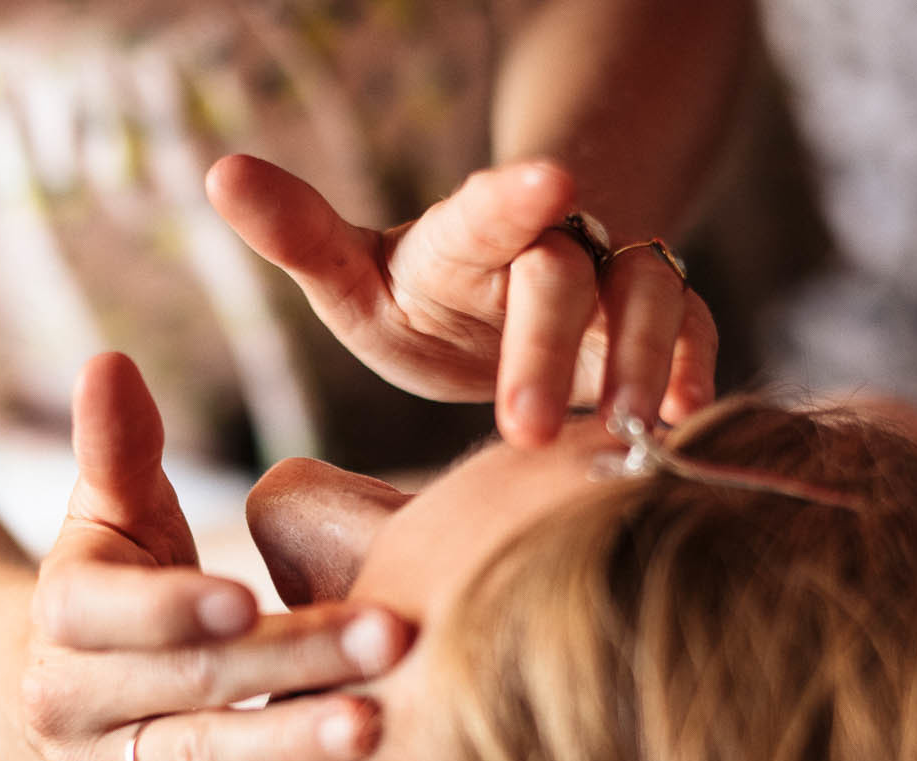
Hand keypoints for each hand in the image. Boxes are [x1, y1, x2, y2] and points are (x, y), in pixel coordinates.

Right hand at [20, 353, 409, 760]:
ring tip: (371, 730)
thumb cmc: (112, 584)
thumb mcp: (107, 515)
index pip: (111, 610)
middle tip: (391, 640)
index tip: (250, 593)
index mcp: (59, 612)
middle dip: (289, 664)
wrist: (43, 702)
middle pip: (186, 682)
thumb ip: (117, 448)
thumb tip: (110, 360)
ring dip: (285, 749)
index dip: (175, 606)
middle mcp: (65, 702)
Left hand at [207, 154, 718, 446]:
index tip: (548, 184)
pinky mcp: (659, 326)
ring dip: (643, 362)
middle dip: (547, 346)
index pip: (486, 212)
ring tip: (628, 432)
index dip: (514, 197)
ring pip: (650, 294)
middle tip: (520, 429)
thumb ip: (298, 234)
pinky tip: (687, 424)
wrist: (502, 313)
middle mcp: (546, 249)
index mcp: (464, 237)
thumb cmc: (417, 301)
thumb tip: (219, 171)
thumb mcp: (351, 279)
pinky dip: (696, 372)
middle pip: (561, 276)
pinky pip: (696, 331)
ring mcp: (612, 285)